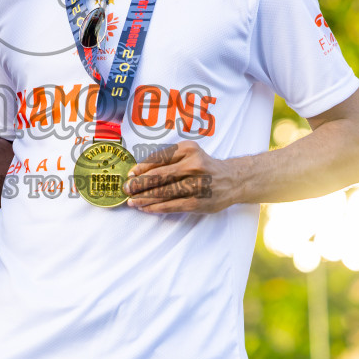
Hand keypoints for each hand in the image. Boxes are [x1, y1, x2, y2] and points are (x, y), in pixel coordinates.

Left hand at [122, 141, 238, 213]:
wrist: (232, 180)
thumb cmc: (204, 166)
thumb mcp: (189, 154)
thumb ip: (168, 159)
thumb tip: (139, 171)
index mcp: (188, 149)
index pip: (159, 158)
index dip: (142, 167)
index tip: (130, 174)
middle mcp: (193, 165)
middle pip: (159, 176)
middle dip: (139, 184)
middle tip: (126, 189)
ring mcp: (197, 184)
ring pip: (164, 192)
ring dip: (144, 198)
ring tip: (132, 201)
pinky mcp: (198, 202)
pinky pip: (172, 206)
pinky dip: (157, 208)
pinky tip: (146, 208)